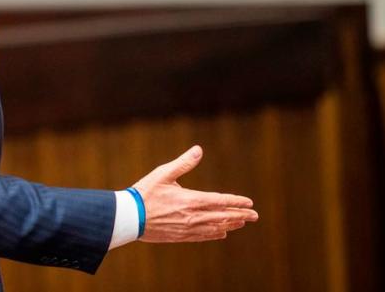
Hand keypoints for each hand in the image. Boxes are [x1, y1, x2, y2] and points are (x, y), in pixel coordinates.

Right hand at [133, 145, 257, 242]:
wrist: (129, 217)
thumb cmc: (145, 192)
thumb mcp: (163, 173)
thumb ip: (183, 163)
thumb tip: (199, 150)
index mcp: (190, 199)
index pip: (220, 201)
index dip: (236, 202)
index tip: (249, 203)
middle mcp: (192, 216)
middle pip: (222, 216)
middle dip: (240, 215)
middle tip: (255, 216)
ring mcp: (187, 228)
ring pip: (215, 227)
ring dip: (230, 224)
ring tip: (242, 223)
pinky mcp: (180, 236)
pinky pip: (203, 236)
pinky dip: (215, 234)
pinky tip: (221, 233)